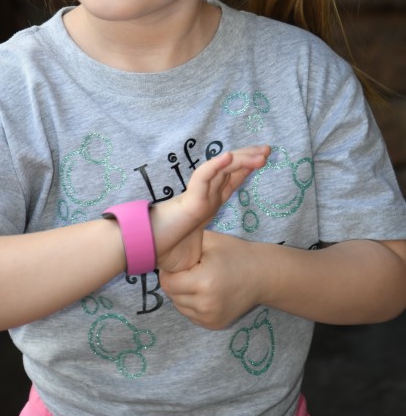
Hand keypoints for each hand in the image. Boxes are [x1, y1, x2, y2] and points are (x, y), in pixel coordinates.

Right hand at [152, 146, 269, 272]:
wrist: (146, 250)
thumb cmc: (165, 250)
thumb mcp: (195, 250)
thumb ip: (205, 251)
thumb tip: (213, 266)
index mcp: (206, 205)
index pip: (229, 181)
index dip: (244, 169)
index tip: (261, 160)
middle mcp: (204, 196)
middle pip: (230, 170)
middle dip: (249, 158)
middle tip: (268, 149)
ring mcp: (198, 195)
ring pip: (221, 169)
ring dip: (241, 159)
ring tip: (262, 154)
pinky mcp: (190, 200)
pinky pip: (203, 178)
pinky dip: (215, 166)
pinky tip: (229, 157)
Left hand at [159, 231, 262, 328]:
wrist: (263, 275)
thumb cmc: (235, 254)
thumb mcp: (209, 241)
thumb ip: (184, 243)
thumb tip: (159, 246)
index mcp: (203, 282)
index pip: (168, 283)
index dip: (170, 271)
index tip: (180, 263)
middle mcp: (206, 305)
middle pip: (173, 296)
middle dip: (176, 282)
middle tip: (190, 270)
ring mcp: (210, 318)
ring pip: (180, 306)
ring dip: (183, 294)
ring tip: (198, 280)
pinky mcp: (214, 325)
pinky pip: (191, 314)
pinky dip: (192, 304)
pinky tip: (205, 291)